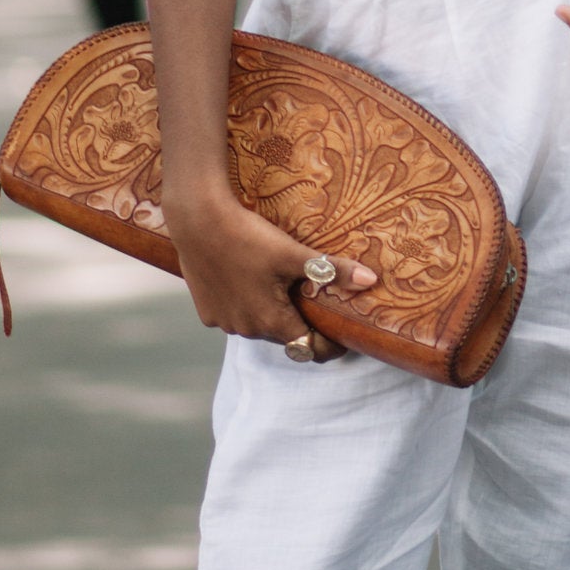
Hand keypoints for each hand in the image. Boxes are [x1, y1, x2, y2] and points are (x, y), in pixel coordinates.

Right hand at [163, 189, 377, 358]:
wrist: (198, 220)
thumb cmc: (249, 237)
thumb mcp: (294, 254)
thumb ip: (332, 271)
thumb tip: (371, 280)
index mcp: (272, 322)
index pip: (310, 349)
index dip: (330, 344)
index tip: (344, 333)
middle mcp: (247, 330)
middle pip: (285, 336)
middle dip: (303, 324)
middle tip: (317, 300)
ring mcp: (223, 322)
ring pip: (259, 326)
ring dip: (273, 313)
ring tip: (285, 286)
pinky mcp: (206, 311)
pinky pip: (236, 315)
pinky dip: (248, 304)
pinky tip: (252, 279)